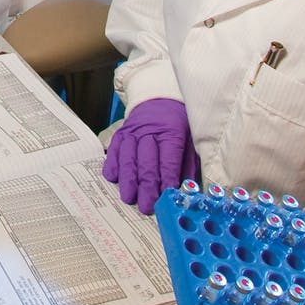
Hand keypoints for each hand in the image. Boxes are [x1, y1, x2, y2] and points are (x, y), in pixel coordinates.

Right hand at [103, 97, 198, 214]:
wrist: (159, 99)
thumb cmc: (178, 125)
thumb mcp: (191, 140)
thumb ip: (188, 164)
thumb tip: (186, 191)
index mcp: (172, 131)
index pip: (169, 158)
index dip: (167, 178)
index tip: (166, 197)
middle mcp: (150, 130)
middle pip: (147, 160)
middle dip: (146, 185)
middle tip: (146, 206)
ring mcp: (133, 131)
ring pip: (128, 156)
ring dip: (128, 178)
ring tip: (128, 197)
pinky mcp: (121, 133)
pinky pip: (114, 149)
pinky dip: (112, 163)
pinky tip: (113, 177)